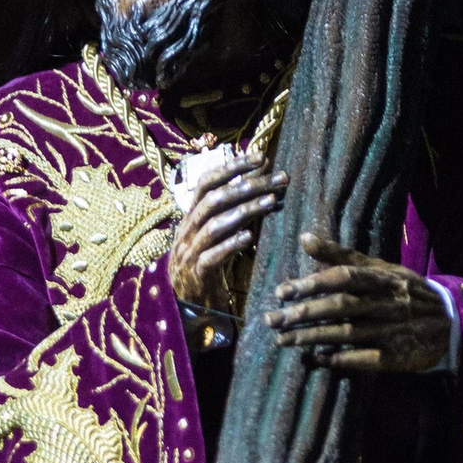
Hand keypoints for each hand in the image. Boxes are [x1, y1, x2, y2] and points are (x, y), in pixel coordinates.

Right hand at [167, 153, 286, 306]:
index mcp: (191, 217)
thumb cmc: (204, 265)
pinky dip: (230, 245)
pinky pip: (212, 257)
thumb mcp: (213, 235)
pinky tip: (249, 237)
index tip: (260, 157)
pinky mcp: (197, 274)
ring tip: (271, 201)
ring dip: (244, 211)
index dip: (232, 167)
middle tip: (279, 179)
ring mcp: (189, 252)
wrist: (183, 304)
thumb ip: (229, 213)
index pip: (207, 182)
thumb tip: (257, 187)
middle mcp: (187, 230)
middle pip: (215, 199)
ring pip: (214, 225)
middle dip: (247, 185)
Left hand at [264, 233, 451, 373]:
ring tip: (284, 340)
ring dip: (313, 337)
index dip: (312, 284)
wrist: (450, 323)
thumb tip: (304, 238)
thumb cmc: (405, 292)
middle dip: (304, 313)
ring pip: (348, 333)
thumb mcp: (381, 269)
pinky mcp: (398, 357)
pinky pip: (366, 359)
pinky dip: (341, 359)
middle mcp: (388, 303)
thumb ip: (342, 256)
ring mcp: (394, 331)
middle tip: (272, 320)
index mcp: (383, 278)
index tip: (282, 292)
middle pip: (341, 306)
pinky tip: (318, 359)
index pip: (343, 277)